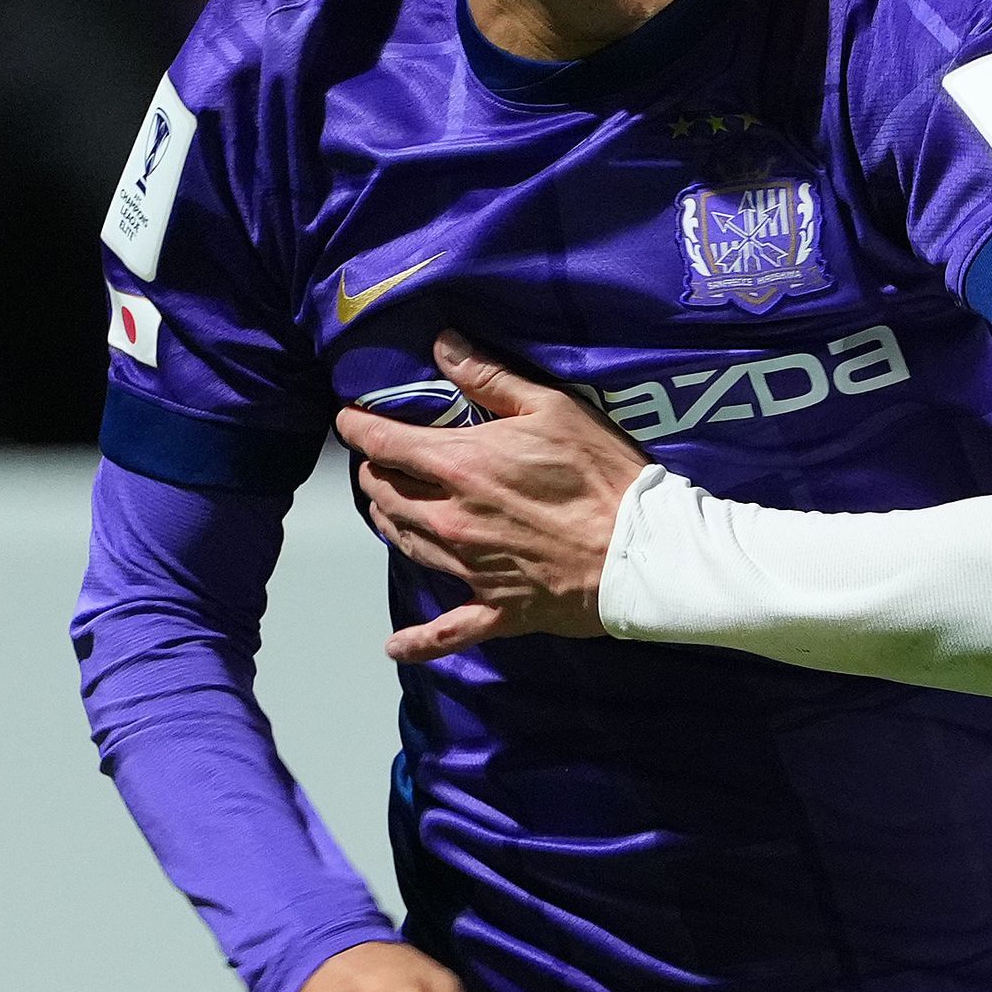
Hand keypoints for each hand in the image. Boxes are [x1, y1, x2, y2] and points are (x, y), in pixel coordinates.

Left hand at [336, 333, 645, 661]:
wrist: (642, 551)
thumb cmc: (604, 474)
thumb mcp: (554, 408)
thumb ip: (491, 377)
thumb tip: (441, 345)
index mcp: (460, 466)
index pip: (384, 443)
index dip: (358, 428)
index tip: (349, 420)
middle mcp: (450, 518)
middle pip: (385, 494)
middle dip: (375, 472)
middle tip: (381, 460)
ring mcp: (469, 568)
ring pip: (403, 543)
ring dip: (387, 521)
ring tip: (387, 507)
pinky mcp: (496, 608)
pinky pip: (447, 631)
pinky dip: (418, 642)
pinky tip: (395, 646)